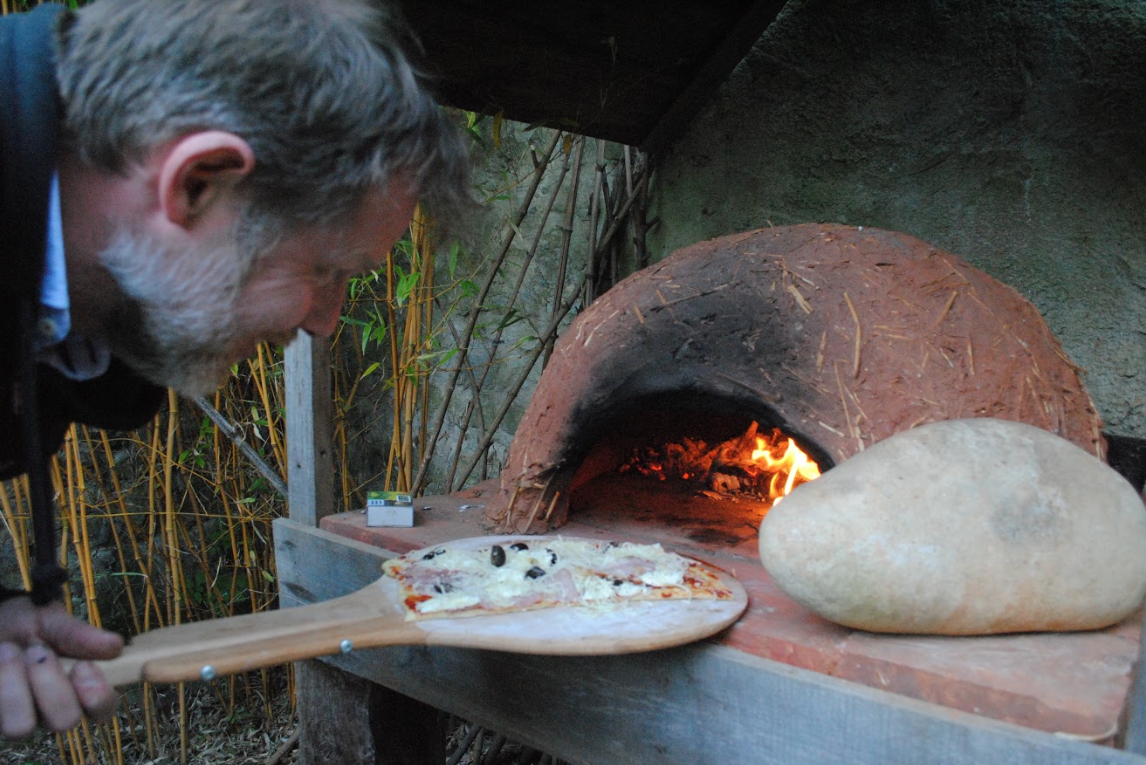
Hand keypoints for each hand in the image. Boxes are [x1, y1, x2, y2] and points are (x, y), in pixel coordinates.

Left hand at [0, 595, 123, 738]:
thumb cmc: (26, 624)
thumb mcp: (52, 621)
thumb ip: (79, 635)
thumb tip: (116, 646)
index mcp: (79, 687)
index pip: (102, 709)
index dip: (98, 696)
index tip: (83, 666)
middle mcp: (52, 709)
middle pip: (64, 721)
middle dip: (50, 684)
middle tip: (38, 650)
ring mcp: (20, 716)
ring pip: (22, 727)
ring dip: (14, 689)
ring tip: (9, 651)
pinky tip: (0, 656)